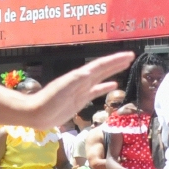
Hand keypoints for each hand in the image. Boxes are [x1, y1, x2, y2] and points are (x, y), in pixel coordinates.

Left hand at [12, 53, 132, 129]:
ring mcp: (81, 90)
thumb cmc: (49, 100)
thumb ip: (77, 80)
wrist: (37, 113)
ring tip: (125, 66)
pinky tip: (113, 86)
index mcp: (80, 76)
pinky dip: (105, 88)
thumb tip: (92, 71)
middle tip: (131, 56)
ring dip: (112, 72)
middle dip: (116, 62)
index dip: (115, 60)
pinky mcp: (80, 100)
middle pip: (103, 69)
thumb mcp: (64, 88)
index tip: (129, 55)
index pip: (101, 65)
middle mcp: (82, 80)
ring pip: (101, 78)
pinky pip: (96, 91)